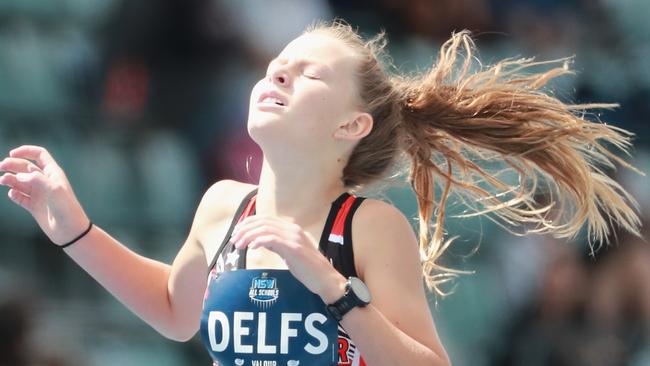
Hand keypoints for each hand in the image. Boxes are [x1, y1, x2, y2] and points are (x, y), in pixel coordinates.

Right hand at [0, 145, 89, 245]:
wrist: (70, 231)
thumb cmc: (66, 208)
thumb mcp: (54, 190)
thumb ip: (37, 180)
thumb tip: (19, 176)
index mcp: (53, 173)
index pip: (39, 155)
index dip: (26, 151)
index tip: (11, 153)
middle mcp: (45, 182)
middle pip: (25, 167)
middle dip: (12, 164)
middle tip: (0, 167)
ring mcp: (39, 194)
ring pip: (20, 182)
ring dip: (10, 179)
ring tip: (2, 180)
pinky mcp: (34, 206)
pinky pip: (20, 197)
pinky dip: (14, 194)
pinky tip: (12, 194)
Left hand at [230, 214, 346, 303]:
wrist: (325, 279)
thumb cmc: (308, 269)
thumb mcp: (290, 253)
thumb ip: (277, 244)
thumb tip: (260, 240)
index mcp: (292, 228)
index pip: (266, 219)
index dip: (249, 223)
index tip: (237, 232)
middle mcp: (293, 229)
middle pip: (263, 221)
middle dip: (245, 229)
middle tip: (234, 239)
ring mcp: (294, 237)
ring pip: (265, 229)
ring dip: (249, 235)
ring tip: (239, 245)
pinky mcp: (294, 248)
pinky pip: (272, 239)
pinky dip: (259, 241)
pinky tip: (251, 248)